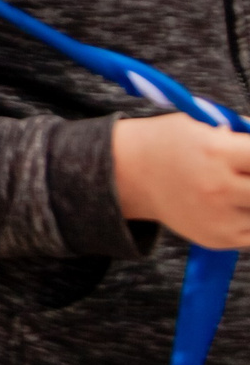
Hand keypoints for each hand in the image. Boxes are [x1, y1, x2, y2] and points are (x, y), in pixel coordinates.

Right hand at [114, 114, 249, 246]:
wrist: (127, 174)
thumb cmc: (166, 144)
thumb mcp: (200, 126)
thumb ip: (240, 137)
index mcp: (216, 152)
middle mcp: (219, 187)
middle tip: (247, 175)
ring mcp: (219, 217)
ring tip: (238, 187)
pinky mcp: (218, 238)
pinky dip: (248, 217)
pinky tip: (233, 203)